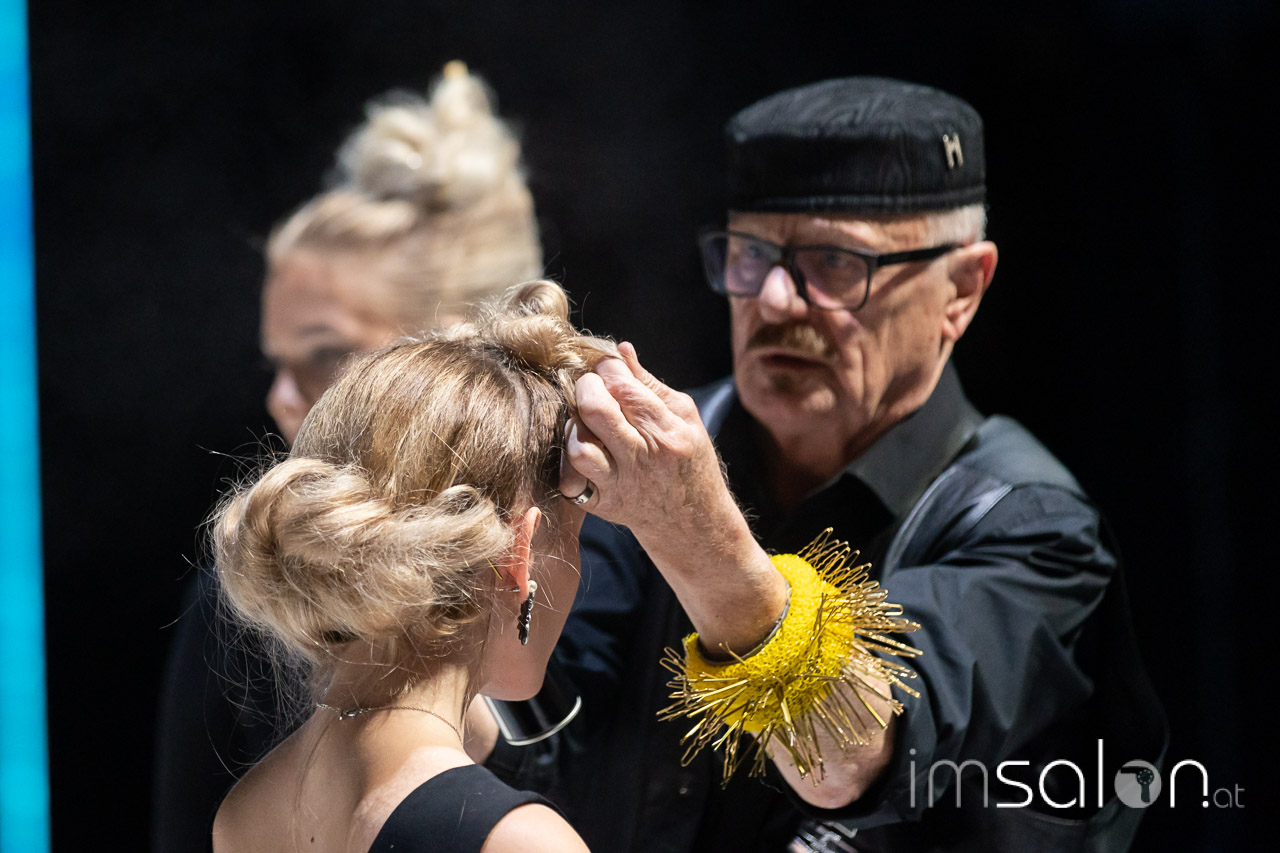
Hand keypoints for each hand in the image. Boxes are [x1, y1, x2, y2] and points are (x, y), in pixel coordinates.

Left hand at [562, 342, 786, 653]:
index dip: (607, 368)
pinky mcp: (603, 504)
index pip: (624, 386)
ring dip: (575, 426)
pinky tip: (583, 451)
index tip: (606, 367)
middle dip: (585, 387)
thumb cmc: (691, 464)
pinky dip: (568, 462)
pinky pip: (570, 479)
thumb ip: (650, 384)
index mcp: (668, 432)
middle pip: (596, 409)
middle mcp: (643, 458)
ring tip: (586, 422)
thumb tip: (621, 350)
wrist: (695, 526)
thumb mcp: (686, 419)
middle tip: (590, 387)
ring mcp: (620, 484)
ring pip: (578, 446)